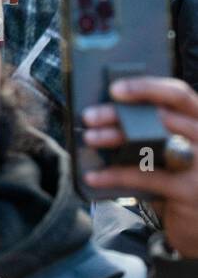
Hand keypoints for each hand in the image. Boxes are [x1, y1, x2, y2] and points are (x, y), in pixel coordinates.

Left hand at [82, 76, 197, 257]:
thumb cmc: (182, 178)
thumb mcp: (173, 148)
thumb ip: (155, 129)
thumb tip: (108, 112)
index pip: (179, 94)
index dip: (146, 87)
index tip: (114, 89)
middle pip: (158, 117)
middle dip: (119, 114)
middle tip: (89, 116)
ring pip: (151, 142)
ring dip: (114, 138)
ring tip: (89, 138)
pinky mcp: (191, 190)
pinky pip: (144, 176)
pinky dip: (114, 174)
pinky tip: (93, 176)